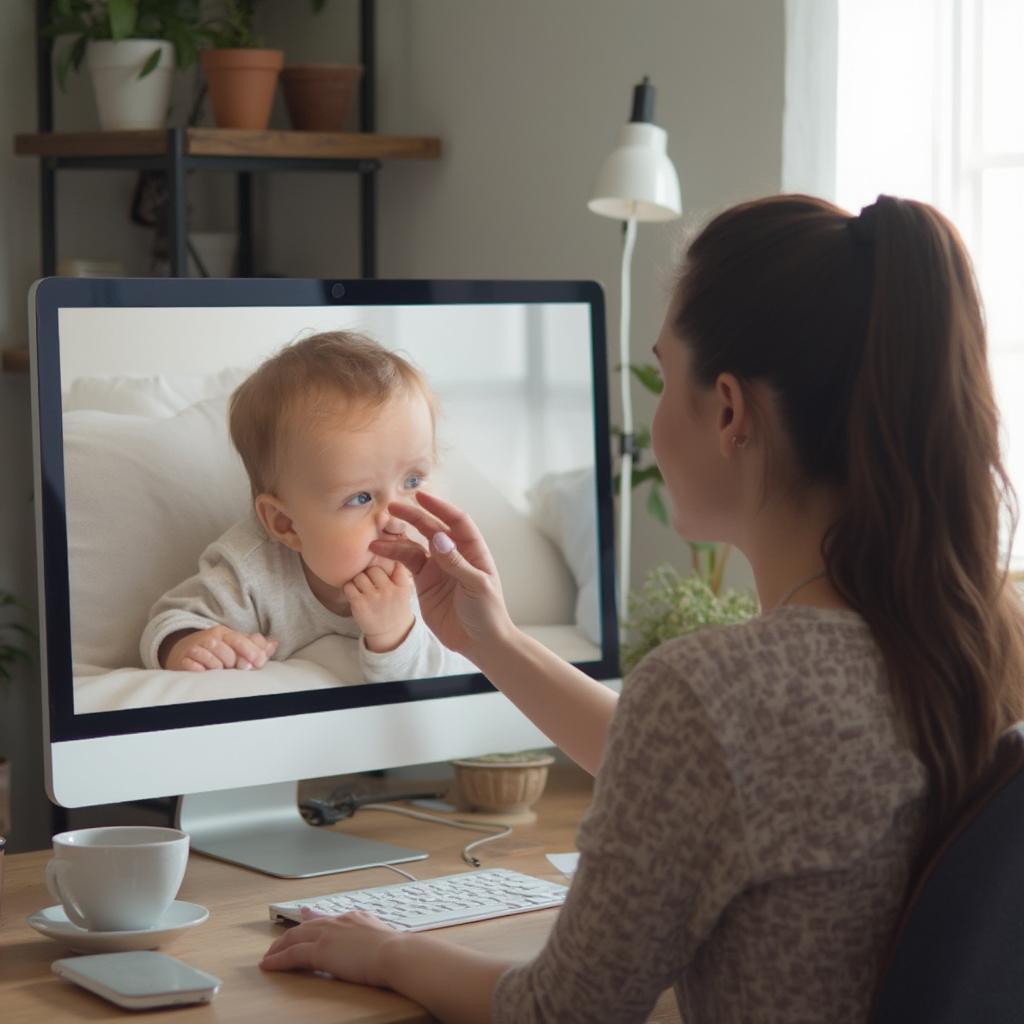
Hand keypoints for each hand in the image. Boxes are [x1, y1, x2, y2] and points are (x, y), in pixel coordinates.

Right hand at [161, 626, 277, 671]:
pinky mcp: (183, 659)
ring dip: (219, 668)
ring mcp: (195, 648)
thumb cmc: (216, 651)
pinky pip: (194, 667)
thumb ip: (255, 646)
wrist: (183, 650)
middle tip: (234, 668)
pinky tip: (204, 672)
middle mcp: (210, 638)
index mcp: (225, 633)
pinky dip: (201, 671)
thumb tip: (273, 644)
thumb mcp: (235, 645)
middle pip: (228, 653)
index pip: (240, 640)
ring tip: (219, 670)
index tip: (259, 662)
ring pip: (213, 661)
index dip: (251, 652)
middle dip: (234, 663)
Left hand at [260, 907, 401, 986]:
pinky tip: (269, 965)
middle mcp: (339, 921)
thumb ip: (374, 936)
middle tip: (277, 942)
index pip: (328, 916)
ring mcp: (328, 934)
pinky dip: (278, 960)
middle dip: (290, 934)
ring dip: (279, 947)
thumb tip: (377, 942)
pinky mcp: (321, 951)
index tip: (305, 913)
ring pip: (295, 937)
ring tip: (269, 956)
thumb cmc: (397, 951)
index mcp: (355, 918)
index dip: (313, 916)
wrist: (395, 953)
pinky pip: (292, 955)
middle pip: (307, 925)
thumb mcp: (384, 937)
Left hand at [344, 562, 414, 652]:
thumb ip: (398, 572)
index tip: (383, 555)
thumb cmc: (395, 607)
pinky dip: (349, 588)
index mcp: (402, 585)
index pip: (395, 561)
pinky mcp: (359, 604)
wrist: (390, 634)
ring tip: (362, 588)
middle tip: (371, 581)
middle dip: (369, 572)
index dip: (387, 556)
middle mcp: (389, 590)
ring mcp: (374, 598)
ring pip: (359, 576)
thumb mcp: (404, 590)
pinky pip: (348, 586)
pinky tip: (354, 594)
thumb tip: (388, 546)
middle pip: (373, 568)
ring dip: (358, 580)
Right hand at [368, 490, 512, 657]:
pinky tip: (380, 550)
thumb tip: (438, 537)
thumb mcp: (476, 586)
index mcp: (473, 550)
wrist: (480, 642)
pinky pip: (407, 564)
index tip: (421, 496)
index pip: (456, 521)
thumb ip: (456, 562)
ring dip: (398, 539)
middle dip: (413, 517)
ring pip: (415, 546)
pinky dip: (394, 556)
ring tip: (377, 537)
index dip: (440, 507)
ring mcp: (438, 568)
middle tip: (392, 508)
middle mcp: (454, 554)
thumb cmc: (487, 612)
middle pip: (432, 528)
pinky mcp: (425, 583)